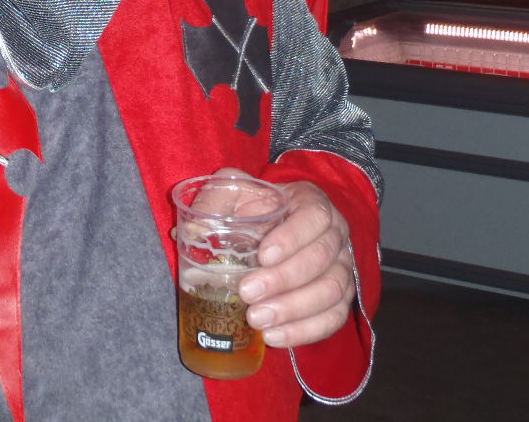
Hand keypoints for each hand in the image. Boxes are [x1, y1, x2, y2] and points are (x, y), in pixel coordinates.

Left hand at [213, 170, 354, 348]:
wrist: (276, 225)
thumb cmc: (254, 207)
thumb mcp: (233, 191)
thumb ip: (213, 201)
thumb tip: (187, 232)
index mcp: (312, 203)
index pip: (314, 216)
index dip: (292, 237)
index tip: (262, 255)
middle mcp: (334, 235)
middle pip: (321, 258)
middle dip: (284, 279)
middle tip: (247, 292)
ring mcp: (341, 268)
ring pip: (331, 291)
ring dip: (293, 309)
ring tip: (256, 319)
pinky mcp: (339, 298)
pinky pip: (332, 318)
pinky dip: (305, 331)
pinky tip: (274, 336)